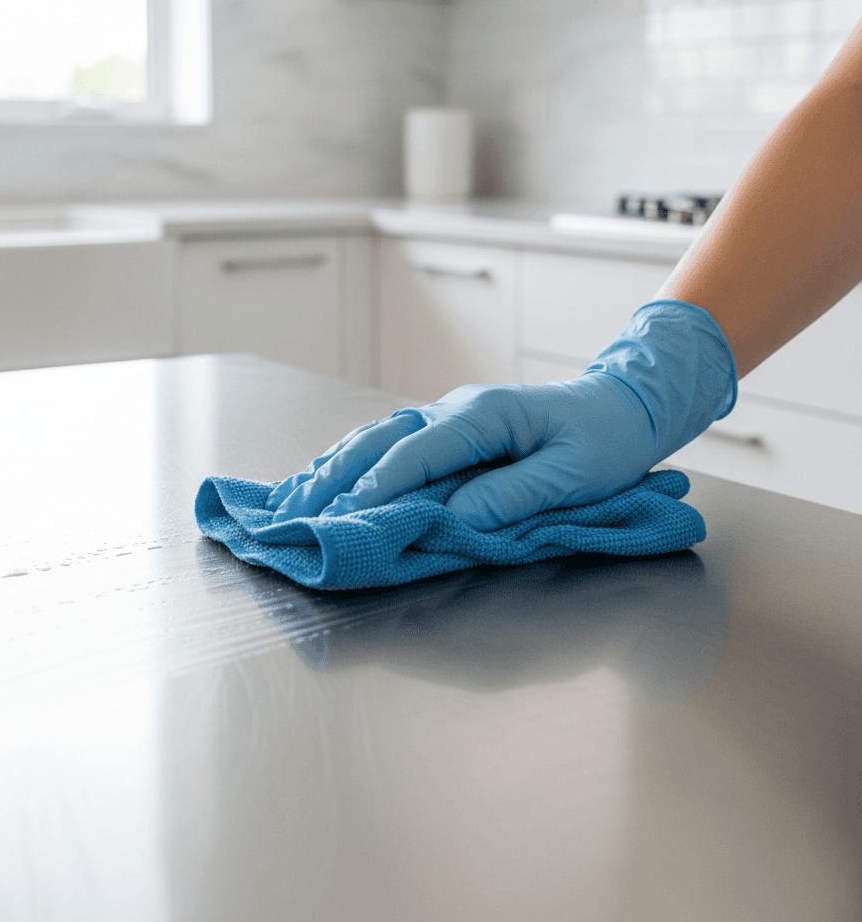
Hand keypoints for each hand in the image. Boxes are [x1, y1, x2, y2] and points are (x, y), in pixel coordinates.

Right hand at [266, 301, 736, 531]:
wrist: (624, 403)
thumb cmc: (606, 438)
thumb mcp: (572, 474)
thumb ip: (511, 495)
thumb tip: (453, 518)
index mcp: (485, 415)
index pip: (418, 451)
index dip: (380, 485)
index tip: (347, 515)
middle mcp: (455, 409)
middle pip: (382, 439)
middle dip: (337, 477)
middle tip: (299, 513)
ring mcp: (448, 414)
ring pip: (377, 436)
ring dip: (336, 468)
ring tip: (298, 499)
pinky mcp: (449, 428)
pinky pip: (391, 441)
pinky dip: (355, 460)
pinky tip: (330, 476)